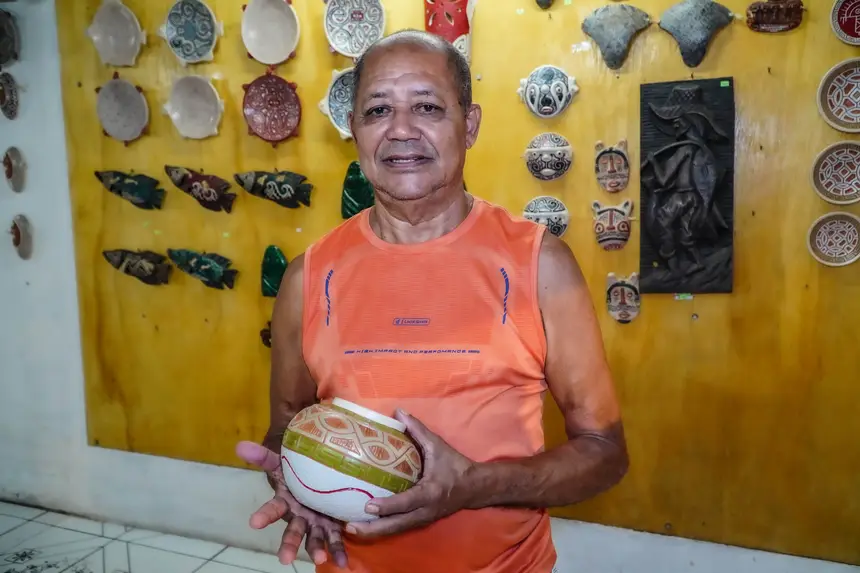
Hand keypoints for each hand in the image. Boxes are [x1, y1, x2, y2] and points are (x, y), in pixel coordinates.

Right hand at [236, 441, 347, 568]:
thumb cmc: (296, 472)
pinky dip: (338, 551)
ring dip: (316, 549)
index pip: (272, 508)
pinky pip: (335, 540)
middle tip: (284, 559)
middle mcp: (298, 516)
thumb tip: (240, 445)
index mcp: (286, 501)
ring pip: (313, 539)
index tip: (253, 523)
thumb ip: (263, 456)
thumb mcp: (280, 462)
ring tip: (320, 559)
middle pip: (292, 531)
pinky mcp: (331, 526)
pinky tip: (343, 562)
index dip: (264, 515)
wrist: (317, 475)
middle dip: (288, 544)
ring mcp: (315, 523)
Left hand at [345, 410, 476, 537]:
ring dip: (374, 531)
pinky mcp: (420, 522)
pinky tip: (366, 525)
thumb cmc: (455, 465)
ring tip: (350, 529)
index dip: (388, 506)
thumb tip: (398, 412)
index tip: (368, 506)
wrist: (475, 488)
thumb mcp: (438, 446)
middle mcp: (425, 511)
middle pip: (396, 525)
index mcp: (430, 493)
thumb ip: (418, 430)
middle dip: (373, 528)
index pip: (407, 502)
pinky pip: (399, 528)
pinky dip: (382, 528)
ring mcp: (423, 520)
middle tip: (349, 526)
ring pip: (396, 530)